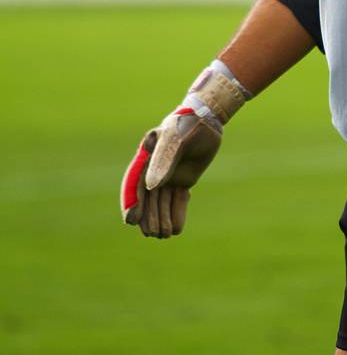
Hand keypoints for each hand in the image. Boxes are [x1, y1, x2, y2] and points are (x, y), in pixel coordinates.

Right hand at [120, 59, 247, 236]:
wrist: (207, 119)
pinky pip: (177, 201)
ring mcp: (169, 176)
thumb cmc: (188, 124)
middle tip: (153, 233)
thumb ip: (164, 160)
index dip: (131, 202)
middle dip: (149, 217)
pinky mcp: (183, 181)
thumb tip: (152, 186)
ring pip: (162, 202)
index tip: (131, 220)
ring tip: (165, 235)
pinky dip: (177, 214)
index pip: (134, 183)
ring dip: (162, 219)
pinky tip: (177, 229)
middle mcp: (155, 169)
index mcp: (147, 157)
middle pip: (147, 198)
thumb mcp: (176, 139)